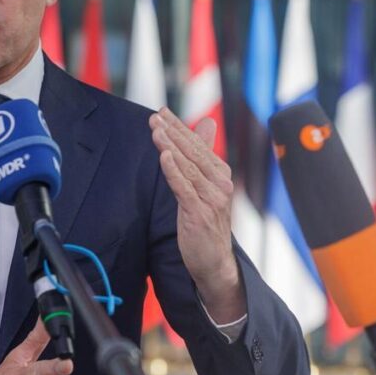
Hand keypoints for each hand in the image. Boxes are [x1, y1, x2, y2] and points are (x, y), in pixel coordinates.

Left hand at [149, 108, 245, 322]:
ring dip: (170, 145)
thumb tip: (206, 125)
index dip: (180, 127)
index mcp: (220, 174)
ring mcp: (211, 198)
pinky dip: (173, 170)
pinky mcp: (200, 212)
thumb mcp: (205, 187)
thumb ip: (201, 157)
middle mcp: (220, 183)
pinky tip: (164, 156)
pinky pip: (184, 187)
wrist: (215, 262)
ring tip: (156, 129)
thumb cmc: (207, 223)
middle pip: (193, 151)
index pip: (198, 145)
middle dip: (173, 131)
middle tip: (155, 116)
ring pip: (187, 165)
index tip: (162, 112)